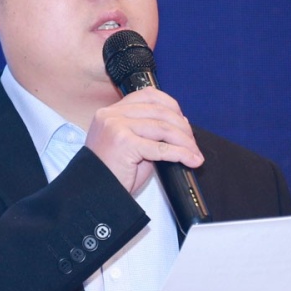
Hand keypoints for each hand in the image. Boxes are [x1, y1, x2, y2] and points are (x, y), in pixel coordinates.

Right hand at [84, 87, 204, 194]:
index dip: (171, 106)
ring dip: (185, 142)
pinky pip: (161, 147)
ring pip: (163, 128)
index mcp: (111, 112)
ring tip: (194, 154)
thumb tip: (180, 123)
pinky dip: (181, 153)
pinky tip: (191, 160)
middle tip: (193, 144)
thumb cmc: (113, 174)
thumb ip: (150, 132)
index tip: (183, 122)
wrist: (95, 194)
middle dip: (182, 128)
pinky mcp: (124, 143)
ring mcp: (116, 127)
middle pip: (159, 111)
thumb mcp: (131, 145)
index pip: (148, 96)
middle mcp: (112, 115)